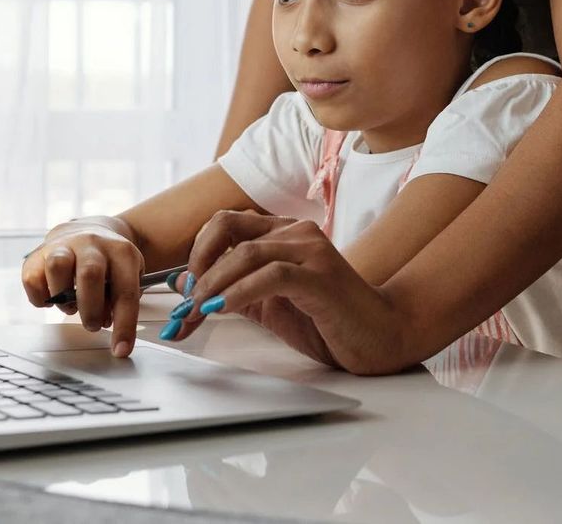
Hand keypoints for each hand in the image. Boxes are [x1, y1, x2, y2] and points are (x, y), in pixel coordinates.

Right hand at [21, 220, 143, 356]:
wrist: (87, 229)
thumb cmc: (108, 262)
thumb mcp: (127, 274)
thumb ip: (120, 300)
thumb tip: (107, 323)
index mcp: (120, 251)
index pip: (125, 291)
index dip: (124, 325)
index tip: (121, 350)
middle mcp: (91, 244)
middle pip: (90, 273)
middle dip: (91, 309)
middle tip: (93, 324)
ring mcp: (63, 246)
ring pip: (57, 267)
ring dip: (63, 298)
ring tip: (70, 307)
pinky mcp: (37, 255)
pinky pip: (32, 279)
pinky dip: (40, 298)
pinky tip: (52, 298)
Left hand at [162, 211, 408, 374]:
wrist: (379, 337)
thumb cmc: (327, 320)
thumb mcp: (267, 305)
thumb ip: (230, 290)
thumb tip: (183, 283)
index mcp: (283, 233)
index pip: (225, 223)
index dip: (197, 253)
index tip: (185, 290)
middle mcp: (296, 232)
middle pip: (227, 227)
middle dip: (198, 265)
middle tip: (187, 303)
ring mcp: (311, 251)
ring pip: (246, 252)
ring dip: (213, 285)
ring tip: (198, 312)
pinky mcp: (321, 277)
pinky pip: (271, 276)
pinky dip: (239, 293)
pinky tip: (223, 310)